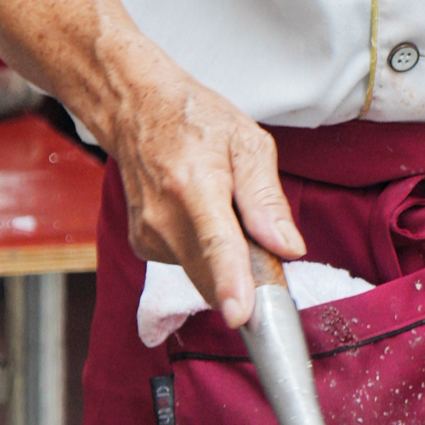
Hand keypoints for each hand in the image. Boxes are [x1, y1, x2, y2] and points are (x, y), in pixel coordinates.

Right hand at [106, 59, 302, 328]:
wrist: (136, 109)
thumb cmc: (195, 120)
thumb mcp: (247, 142)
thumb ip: (267, 198)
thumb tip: (288, 247)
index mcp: (194, 185)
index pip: (216, 243)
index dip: (231, 282)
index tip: (241, 315)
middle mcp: (163, 216)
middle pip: (214, 273)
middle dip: (248, 275)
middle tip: (263, 238)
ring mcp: (147, 234)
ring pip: (202, 273)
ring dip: (225, 260)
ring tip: (223, 210)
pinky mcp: (142, 245)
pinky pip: (187, 265)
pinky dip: (203, 252)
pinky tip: (200, 216)